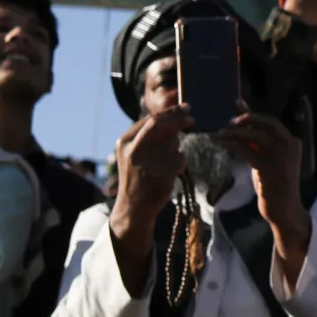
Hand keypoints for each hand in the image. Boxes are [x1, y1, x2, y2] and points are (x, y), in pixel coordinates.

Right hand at [113, 106, 192, 223]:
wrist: (133, 208)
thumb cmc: (136, 177)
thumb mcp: (131, 154)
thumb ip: (146, 136)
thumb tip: (170, 116)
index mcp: (125, 142)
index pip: (151, 119)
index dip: (171, 112)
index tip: (185, 108)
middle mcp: (134, 150)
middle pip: (163, 125)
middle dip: (179, 119)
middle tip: (191, 118)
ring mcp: (148, 162)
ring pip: (174, 143)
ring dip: (176, 148)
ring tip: (167, 160)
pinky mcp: (162, 174)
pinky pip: (180, 158)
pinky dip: (180, 162)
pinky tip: (172, 171)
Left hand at [219, 110, 308, 245]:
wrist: (284, 210)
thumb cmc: (274, 184)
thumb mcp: (267, 158)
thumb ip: (258, 139)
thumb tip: (245, 119)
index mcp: (293, 142)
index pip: (272, 122)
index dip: (253, 114)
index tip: (237, 106)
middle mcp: (290, 147)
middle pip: (266, 124)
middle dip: (246, 119)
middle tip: (228, 123)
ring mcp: (281, 158)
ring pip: (255, 136)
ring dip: (235, 133)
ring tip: (220, 134)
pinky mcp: (269, 169)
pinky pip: (247, 151)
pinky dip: (232, 145)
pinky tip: (222, 144)